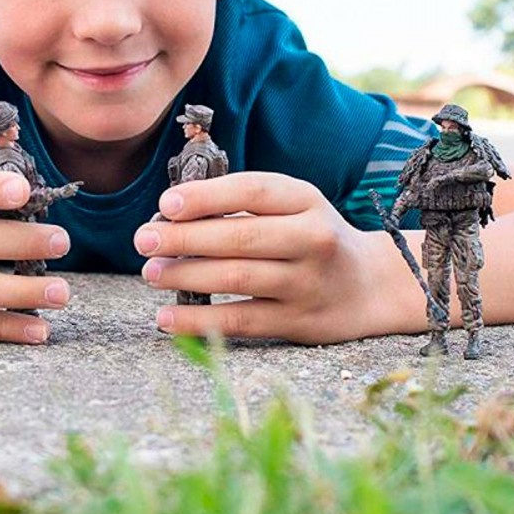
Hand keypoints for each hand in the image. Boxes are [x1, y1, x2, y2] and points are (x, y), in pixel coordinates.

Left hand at [134, 171, 385, 343]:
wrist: (370, 285)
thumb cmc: (309, 236)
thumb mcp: (291, 207)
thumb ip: (241, 204)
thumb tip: (170, 215)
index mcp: (306, 201)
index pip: (253, 191)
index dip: (206, 196)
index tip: (166, 204)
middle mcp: (312, 239)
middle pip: (241, 237)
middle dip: (185, 238)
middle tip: (143, 239)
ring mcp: (307, 284)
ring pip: (238, 278)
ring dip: (187, 275)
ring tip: (151, 272)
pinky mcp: (298, 323)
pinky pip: (241, 322)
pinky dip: (199, 322)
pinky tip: (166, 317)